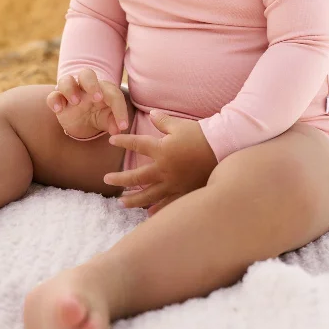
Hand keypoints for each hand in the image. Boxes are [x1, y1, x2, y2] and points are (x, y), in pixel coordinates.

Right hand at [47, 69, 131, 138]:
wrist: (82, 121)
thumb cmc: (98, 115)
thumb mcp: (107, 119)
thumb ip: (113, 122)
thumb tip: (118, 129)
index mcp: (103, 89)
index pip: (113, 93)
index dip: (120, 110)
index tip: (123, 126)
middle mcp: (86, 87)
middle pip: (86, 74)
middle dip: (92, 84)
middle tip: (97, 98)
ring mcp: (70, 92)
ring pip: (66, 80)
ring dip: (70, 89)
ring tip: (76, 102)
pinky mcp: (58, 101)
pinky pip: (53, 96)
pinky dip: (54, 100)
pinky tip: (59, 109)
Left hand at [104, 110, 218, 215]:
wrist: (222, 148)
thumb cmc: (201, 135)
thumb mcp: (180, 125)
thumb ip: (163, 121)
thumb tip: (152, 113)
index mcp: (161, 150)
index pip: (137, 145)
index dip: (123, 141)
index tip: (112, 141)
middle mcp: (164, 170)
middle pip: (136, 177)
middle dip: (120, 179)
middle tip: (107, 180)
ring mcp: (173, 183)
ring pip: (148, 196)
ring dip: (133, 200)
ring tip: (121, 202)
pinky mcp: (184, 191)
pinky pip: (167, 204)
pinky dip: (157, 210)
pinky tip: (149, 214)